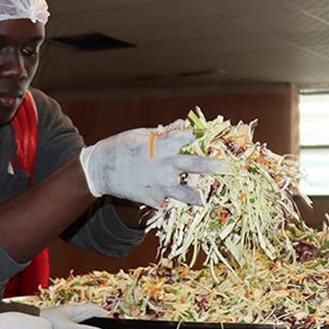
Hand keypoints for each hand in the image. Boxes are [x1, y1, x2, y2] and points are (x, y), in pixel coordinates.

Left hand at [39, 303, 108, 328]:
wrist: (28, 327)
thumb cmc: (45, 323)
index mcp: (75, 310)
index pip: (94, 309)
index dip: (103, 313)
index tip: (113, 319)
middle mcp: (70, 314)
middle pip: (88, 316)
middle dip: (97, 321)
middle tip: (107, 328)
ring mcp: (64, 322)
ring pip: (80, 324)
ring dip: (87, 328)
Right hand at [79, 127, 228, 207]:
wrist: (99, 170)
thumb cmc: (120, 147)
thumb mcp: (141, 134)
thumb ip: (165, 133)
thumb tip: (183, 124)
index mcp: (162, 145)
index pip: (188, 139)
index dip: (199, 138)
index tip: (209, 139)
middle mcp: (164, 165)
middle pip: (195, 165)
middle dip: (214, 166)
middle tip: (229, 168)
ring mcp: (159, 185)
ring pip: (185, 193)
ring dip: (198, 196)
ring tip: (207, 199)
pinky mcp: (153, 199)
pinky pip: (168, 202)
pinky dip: (173, 202)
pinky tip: (178, 203)